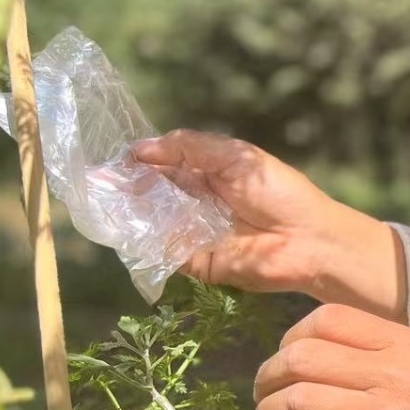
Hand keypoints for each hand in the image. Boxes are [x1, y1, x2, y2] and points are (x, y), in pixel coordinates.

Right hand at [132, 130, 406, 318]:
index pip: (163, 166)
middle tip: (99, 182)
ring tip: (106, 201)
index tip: (113, 159)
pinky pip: (162, 251)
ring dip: (129, 212)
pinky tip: (125, 227)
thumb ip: (190, 146)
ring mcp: (193, 234)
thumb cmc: (279, 193)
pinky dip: (144, 241)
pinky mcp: (195, 263)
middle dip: (126, 187)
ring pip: (150, 222)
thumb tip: (141, 147)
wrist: (309, 241)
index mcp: (207, 175)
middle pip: (151, 194)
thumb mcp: (235, 156)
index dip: (138, 162)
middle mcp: (196, 204)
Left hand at [253, 304, 409, 409]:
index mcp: (404, 343)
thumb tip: (312, 351)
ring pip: (299, 403)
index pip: (327, 320)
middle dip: (268, 379)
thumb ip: (381, 350)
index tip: (285, 360)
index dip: (291, 338)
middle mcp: (393, 374)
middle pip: (301, 359)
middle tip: (264, 396)